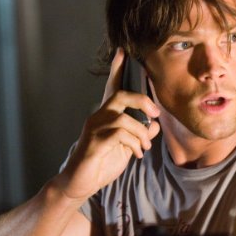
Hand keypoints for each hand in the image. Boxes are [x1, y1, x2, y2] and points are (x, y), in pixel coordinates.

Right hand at [57, 48, 160, 199]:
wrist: (80, 183)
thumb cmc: (102, 163)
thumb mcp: (127, 147)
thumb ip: (141, 134)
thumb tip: (155, 124)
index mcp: (106, 115)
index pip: (112, 87)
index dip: (117, 69)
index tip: (122, 51)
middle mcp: (98, 117)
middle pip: (121, 95)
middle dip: (142, 101)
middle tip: (155, 114)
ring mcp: (94, 129)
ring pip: (123, 118)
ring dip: (141, 133)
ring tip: (144, 147)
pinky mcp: (94, 143)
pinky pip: (119, 135)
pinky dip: (134, 144)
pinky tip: (136, 154)